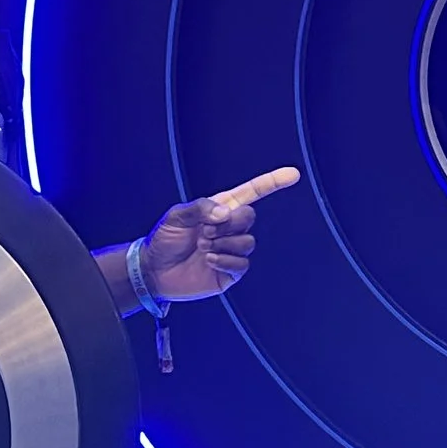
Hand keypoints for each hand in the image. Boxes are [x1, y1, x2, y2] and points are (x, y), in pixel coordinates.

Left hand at [139, 168, 300, 301]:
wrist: (153, 271)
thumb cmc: (163, 240)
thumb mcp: (176, 216)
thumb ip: (201, 208)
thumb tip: (226, 213)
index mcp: (220, 209)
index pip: (252, 193)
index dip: (272, 183)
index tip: (293, 175)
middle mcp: (229, 228)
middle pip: (249, 217)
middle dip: (228, 223)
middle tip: (204, 232)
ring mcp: (231, 250)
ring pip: (248, 242)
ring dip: (224, 244)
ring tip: (203, 247)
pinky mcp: (230, 272)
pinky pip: (242, 263)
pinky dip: (225, 260)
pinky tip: (209, 260)